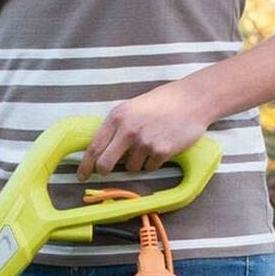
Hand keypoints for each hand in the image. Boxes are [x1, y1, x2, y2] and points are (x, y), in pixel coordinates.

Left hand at [75, 83, 212, 181]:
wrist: (192, 99)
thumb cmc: (160, 104)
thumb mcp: (132, 108)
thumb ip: (115, 127)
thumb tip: (99, 152)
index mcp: (117, 117)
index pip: (94, 148)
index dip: (85, 166)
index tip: (82, 176)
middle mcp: (128, 130)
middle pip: (105, 164)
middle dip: (105, 170)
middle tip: (107, 171)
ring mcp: (144, 142)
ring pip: (130, 168)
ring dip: (137, 161)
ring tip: (150, 143)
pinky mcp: (161, 151)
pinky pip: (149, 168)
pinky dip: (153, 161)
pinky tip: (162, 144)